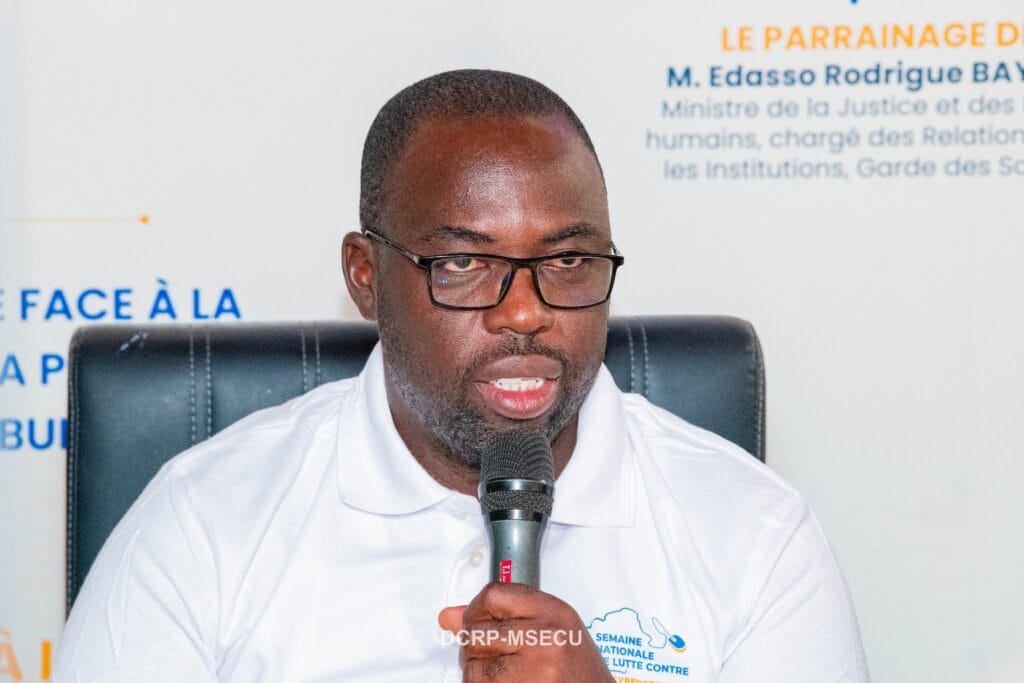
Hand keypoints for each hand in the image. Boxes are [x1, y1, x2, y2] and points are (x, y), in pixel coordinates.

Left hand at [438, 582, 613, 681]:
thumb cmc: (577, 670)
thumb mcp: (551, 630)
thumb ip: (504, 616)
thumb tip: (448, 616)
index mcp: (554, 613)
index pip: (494, 594)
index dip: (477, 608)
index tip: (479, 619)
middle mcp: (545, 638)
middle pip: (477, 629)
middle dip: (474, 643)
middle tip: (492, 653)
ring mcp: (533, 669)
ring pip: (472, 662)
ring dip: (477, 669)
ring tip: (503, 673)